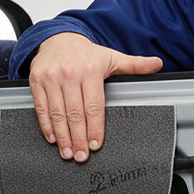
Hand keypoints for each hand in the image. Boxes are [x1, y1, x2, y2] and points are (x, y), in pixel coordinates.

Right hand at [29, 32, 162, 160]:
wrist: (58, 37)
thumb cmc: (86, 53)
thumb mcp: (112, 57)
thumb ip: (135, 65)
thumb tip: (157, 64)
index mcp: (91, 70)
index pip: (93, 106)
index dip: (94, 127)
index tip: (95, 144)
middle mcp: (70, 74)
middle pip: (74, 113)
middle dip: (78, 138)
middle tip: (81, 156)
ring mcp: (51, 77)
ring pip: (57, 113)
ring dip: (62, 136)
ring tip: (68, 152)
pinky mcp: (36, 80)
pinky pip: (41, 107)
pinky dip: (46, 125)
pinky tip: (53, 138)